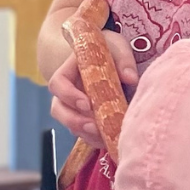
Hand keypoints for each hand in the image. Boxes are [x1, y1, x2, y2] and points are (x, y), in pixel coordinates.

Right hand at [48, 29, 137, 148]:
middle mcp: (68, 91)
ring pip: (71, 125)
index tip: (86, 103)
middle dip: (74, 121)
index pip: (58, 83)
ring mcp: (75, 107)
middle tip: (93, 127)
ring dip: (86, 133)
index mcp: (69, 71)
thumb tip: (131, 78)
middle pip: (59, 110)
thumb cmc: (109, 50)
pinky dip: (95, 140)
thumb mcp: (117, 48)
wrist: (111, 58)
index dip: (68, 95)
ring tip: (105, 137)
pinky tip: (109, 141)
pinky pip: (85, 134)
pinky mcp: (86, 119)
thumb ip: (123, 60)